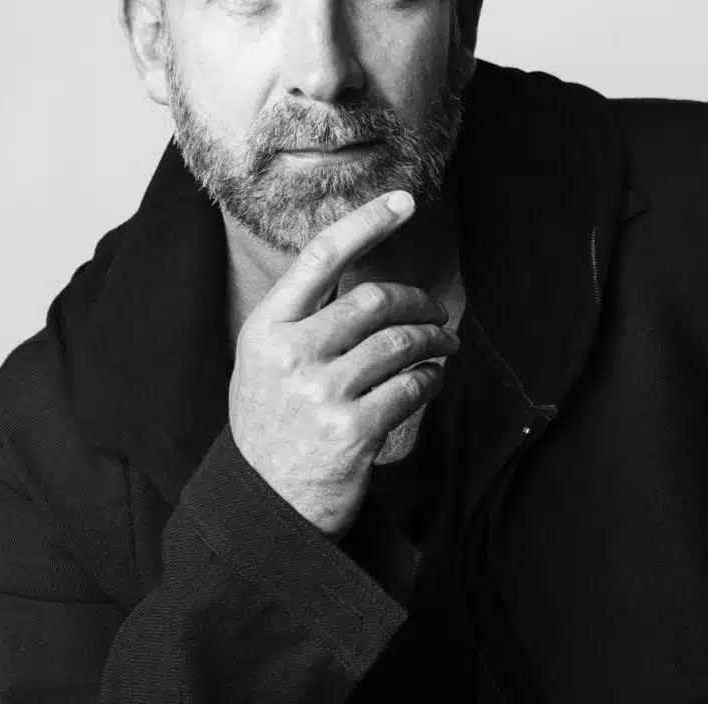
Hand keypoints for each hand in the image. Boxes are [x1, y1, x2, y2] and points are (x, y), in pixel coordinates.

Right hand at [228, 190, 459, 540]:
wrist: (263, 507)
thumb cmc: (271, 426)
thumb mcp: (263, 363)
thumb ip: (301, 321)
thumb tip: (361, 278)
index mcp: (265, 329)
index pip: (320, 256)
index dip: (366, 223)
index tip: (403, 200)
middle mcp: (290, 354)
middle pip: (373, 300)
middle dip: (416, 300)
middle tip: (437, 310)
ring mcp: (320, 393)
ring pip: (399, 343)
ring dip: (433, 340)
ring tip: (443, 344)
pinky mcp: (352, 431)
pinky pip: (411, 387)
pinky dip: (431, 378)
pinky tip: (432, 379)